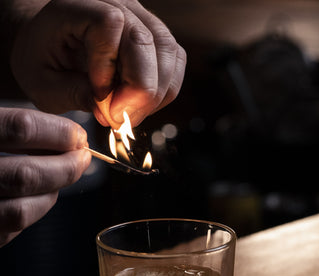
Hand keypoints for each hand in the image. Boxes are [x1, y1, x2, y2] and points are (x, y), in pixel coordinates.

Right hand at [0, 107, 90, 246]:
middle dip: (66, 167)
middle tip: (82, 158)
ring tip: (61, 176)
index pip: (21, 128)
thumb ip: (14, 125)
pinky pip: (11, 230)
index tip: (78, 136)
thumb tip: (67, 134)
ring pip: (22, 210)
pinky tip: (37, 195)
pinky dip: (34, 211)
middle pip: (27, 175)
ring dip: (53, 192)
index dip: (59, 132)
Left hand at [10, 0, 186, 127]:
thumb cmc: (42, 61)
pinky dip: (164, 91)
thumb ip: (73, 95)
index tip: (98, 100)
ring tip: (128, 114)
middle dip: (139, 93)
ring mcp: (141, 18)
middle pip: (150, 42)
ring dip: (155, 95)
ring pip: (170, 55)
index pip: (110, 26)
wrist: (51, 45)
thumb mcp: (42, 85)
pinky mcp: (155, 37)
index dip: (108, 69)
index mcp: (78, 5)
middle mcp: (117, 4)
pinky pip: (175, 63)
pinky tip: (140, 104)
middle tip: (117, 120)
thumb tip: (112, 113)